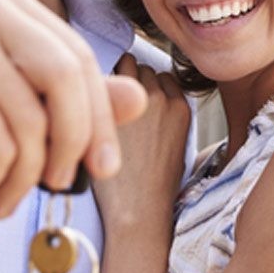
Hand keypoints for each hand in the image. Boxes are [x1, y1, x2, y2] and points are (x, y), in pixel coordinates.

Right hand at [0, 0, 147, 216]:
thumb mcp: (0, 96)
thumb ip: (66, 95)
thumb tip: (139, 100)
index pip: (77, 56)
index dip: (98, 115)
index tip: (100, 164)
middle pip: (67, 79)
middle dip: (76, 143)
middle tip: (63, 185)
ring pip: (33, 122)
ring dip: (24, 177)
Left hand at [93, 54, 190, 235]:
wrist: (137, 207)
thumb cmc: (153, 185)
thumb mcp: (176, 147)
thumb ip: (166, 117)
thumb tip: (148, 102)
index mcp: (182, 108)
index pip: (162, 77)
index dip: (146, 87)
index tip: (133, 102)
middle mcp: (163, 98)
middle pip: (143, 68)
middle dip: (129, 78)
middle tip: (113, 101)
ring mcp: (138, 99)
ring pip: (126, 64)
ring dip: (114, 76)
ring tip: (100, 99)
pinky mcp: (114, 103)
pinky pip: (107, 75)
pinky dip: (99, 83)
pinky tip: (91, 101)